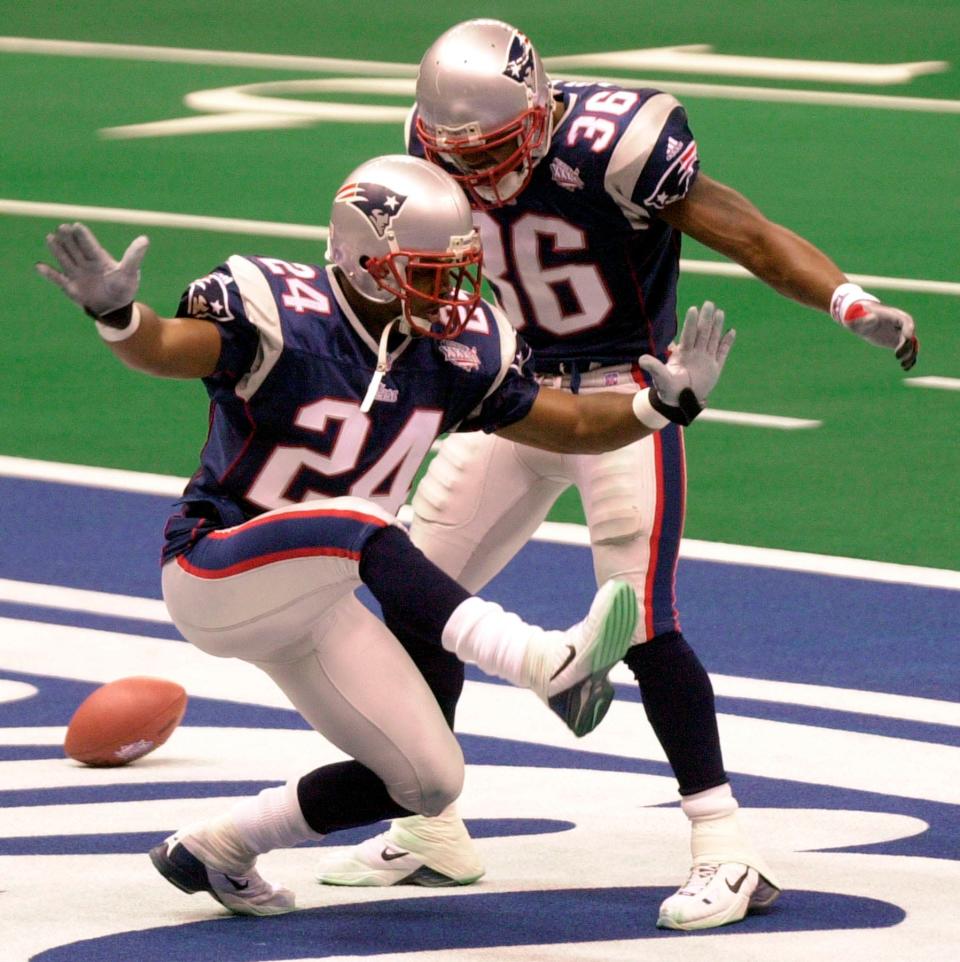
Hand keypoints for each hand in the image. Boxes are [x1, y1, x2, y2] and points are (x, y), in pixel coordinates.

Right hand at [36, 223, 148, 316]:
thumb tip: (145, 239)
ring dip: (57, 250)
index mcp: (99, 258)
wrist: (114, 309)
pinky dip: (48, 273)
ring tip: (50, 238)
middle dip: (69, 239)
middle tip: (63, 227)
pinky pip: (57, 279)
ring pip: (65, 259)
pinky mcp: (70, 287)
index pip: (90, 245)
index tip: (77, 226)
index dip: (84, 236)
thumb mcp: (129, 272)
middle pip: (75, 249)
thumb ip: (133, 256)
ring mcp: (76, 274)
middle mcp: (85, 263)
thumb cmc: (124, 289)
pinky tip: (39, 265)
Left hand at [636, 302, 735, 422]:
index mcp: (683, 353)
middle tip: (709, 303)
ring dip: (717, 326)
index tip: (693, 309)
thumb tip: (641, 359)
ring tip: (719, 312)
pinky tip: (731, 331)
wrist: (678, 400)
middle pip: (702, 333)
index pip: (688, 335)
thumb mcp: (661, 378)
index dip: (690, 323)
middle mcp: (695, 353)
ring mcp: (706, 359)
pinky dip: (727, 343)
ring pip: (712, 339)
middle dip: (705, 319)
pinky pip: (722, 353)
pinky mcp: (715, 368)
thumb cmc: (668, 388)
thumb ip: (654, 367)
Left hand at [842, 301, 918, 370]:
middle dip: (907, 346)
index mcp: (894, 315)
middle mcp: (901, 325)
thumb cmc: (859, 315)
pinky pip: (908, 350)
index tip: (907, 338)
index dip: (908, 329)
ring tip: (903, 365)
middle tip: (896, 356)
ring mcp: (900, 334)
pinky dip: (909, 359)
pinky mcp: (897, 342)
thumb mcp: (858, 316)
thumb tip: (871, 318)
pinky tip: (905, 368)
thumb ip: (863, 318)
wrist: (861, 319)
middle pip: (910, 335)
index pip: (906, 321)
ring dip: (910, 355)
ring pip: (912, 345)